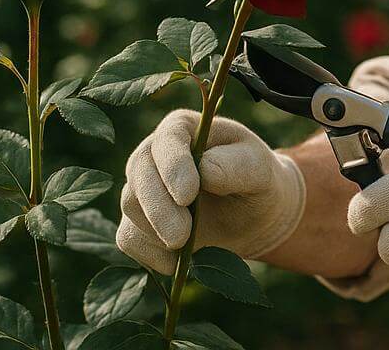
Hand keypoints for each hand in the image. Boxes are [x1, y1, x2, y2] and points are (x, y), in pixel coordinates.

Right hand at [116, 108, 305, 273]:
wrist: (252, 215)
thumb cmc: (257, 181)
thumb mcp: (260, 170)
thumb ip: (237, 166)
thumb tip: (205, 170)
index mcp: (185, 128)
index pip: (168, 140)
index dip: (173, 167)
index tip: (187, 196)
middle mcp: (155, 153)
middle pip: (139, 173)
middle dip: (159, 208)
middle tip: (181, 236)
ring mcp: (142, 187)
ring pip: (131, 206)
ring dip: (156, 231)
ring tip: (187, 244)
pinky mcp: (138, 221)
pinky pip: (129, 237)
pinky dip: (150, 254)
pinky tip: (176, 261)